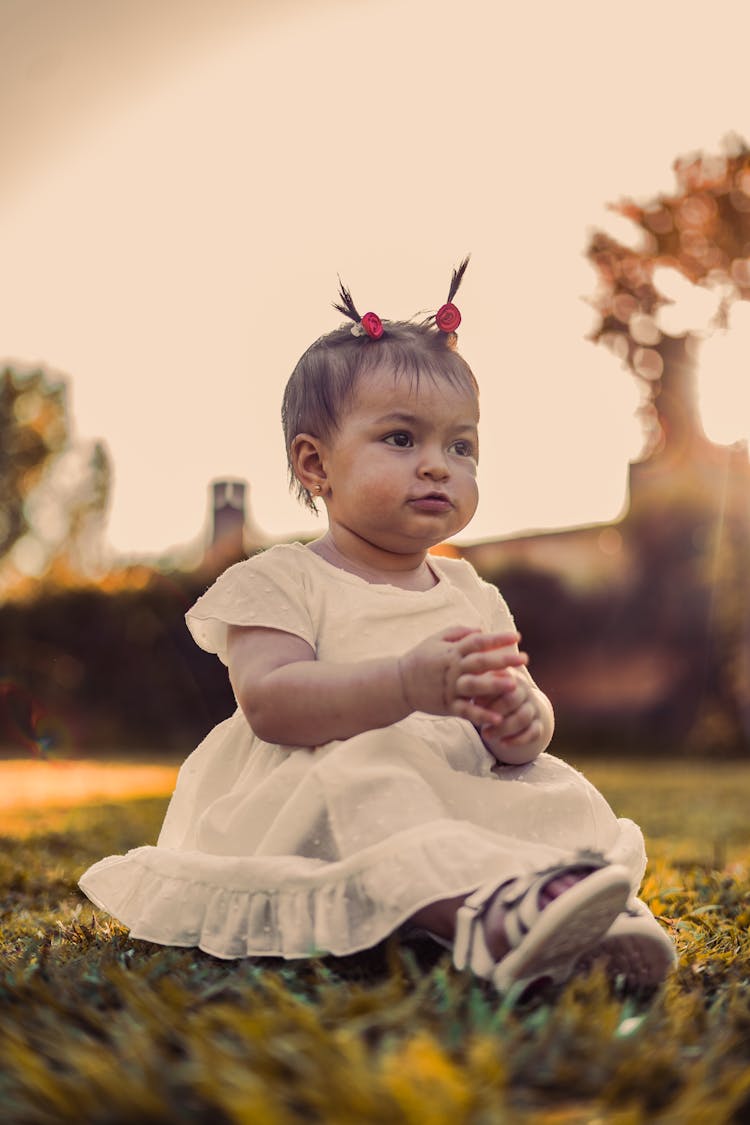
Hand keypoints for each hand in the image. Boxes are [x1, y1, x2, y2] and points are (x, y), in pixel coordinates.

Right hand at [398, 626, 527, 726]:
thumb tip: (482, 629)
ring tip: (515, 685)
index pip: (478, 641)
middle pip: (480, 662)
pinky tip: (498, 719)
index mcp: (452, 651)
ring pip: (475, 686)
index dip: (497, 638)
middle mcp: (452, 668)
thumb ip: (459, 632)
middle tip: (524, 658)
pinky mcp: (448, 705)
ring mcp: (450, 688)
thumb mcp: (436, 639)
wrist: (399, 683)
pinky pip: (466, 711)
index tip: (517, 636)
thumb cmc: (421, 659)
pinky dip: (481, 715)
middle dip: (503, 659)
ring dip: (495, 685)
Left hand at [476, 669, 546, 758]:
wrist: (518, 703)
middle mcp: (525, 692)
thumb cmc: (492, 694)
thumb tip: (472, 694)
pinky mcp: (538, 724)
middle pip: (513, 700)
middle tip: (479, 723)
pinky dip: (518, 739)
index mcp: (511, 678)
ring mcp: (533, 708)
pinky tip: (503, 744)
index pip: (503, 683)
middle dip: (495, 712)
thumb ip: (479, 686)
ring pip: (523, 717)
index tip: (475, 703)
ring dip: (504, 728)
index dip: (488, 694)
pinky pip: (534, 732)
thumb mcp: (485, 686)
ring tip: (486, 735)